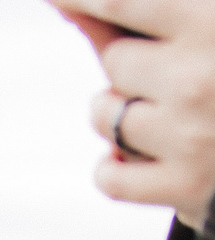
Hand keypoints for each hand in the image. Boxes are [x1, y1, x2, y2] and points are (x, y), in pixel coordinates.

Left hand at [62, 1, 214, 222]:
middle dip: (136, 63)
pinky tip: (142, 157)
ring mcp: (189, 137)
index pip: (125, 1)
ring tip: (174, 112)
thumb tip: (73, 5)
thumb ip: (161, 13)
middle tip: (176, 72)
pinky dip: (115, 168)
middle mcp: (199, 79)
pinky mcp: (184, 188)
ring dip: (122, 112)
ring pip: (105, 114)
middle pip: (116, 60)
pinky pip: (108, 176)